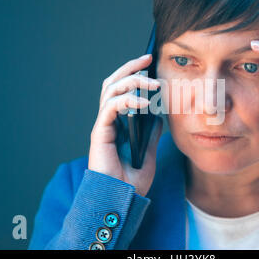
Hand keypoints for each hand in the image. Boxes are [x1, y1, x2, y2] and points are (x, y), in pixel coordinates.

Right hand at [88, 54, 162, 196]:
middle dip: (129, 68)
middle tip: (146, 59)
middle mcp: (108, 121)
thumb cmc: (132, 181)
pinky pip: (111, 107)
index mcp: (118, 124)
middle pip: (112, 84)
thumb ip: (151, 134)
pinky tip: (144, 103)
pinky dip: (127, 101)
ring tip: (151, 83)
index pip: (122, 91)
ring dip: (131, 81)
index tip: (150, 64)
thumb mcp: (148, 152)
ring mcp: (103, 126)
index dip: (133, 75)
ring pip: (110, 91)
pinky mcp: (100, 133)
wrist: (121, 199)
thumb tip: (158, 116)